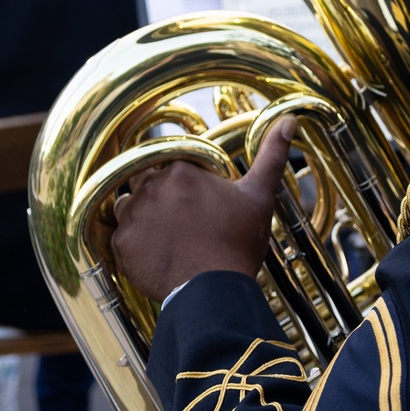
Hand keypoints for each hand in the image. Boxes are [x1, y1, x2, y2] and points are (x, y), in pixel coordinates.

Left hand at [112, 117, 296, 302]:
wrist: (213, 291)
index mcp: (182, 169)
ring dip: (142, 214)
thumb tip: (290, 120)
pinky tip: (157, 254)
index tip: (197, 199)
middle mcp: (152, 186)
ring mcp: (133, 215)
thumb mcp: (259, 195)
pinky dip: (134, 243)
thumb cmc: (238, 242)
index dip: (184, 180)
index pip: (172, 162)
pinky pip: (120, 236)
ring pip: (128, 204)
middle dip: (159, 193)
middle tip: (181, 217)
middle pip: (146, 179)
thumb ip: (271, 155)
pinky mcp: (122, 244)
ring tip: (167, 235)